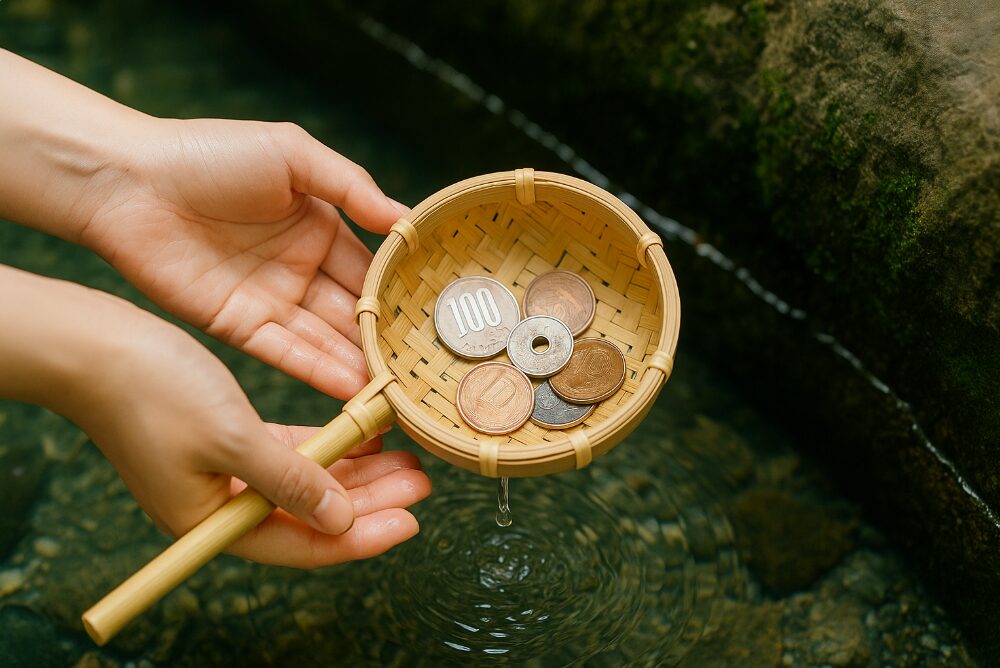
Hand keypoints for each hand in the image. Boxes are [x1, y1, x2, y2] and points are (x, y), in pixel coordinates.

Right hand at [67, 288, 429, 566]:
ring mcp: (225, 473)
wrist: (94, 345)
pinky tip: (363, 432)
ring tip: (407, 460)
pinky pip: (291, 451)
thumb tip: (342, 521)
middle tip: (422, 483)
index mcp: (213, 522)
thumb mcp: (233, 440)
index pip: (301, 545)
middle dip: (370, 501)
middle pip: (311, 514)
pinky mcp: (229, 439)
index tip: (411, 521)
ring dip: (356, 471)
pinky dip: (327, 445)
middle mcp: (221, 505)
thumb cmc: (153, 391)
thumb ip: (291, 483)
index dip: (360, 537)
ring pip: (306, 481)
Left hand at [80, 117, 406, 399]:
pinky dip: (318, 370)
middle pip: (353, 311)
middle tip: (425, 369)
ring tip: (396, 389)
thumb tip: (405, 221)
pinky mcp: (238, 326)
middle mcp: (300, 268)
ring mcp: (270, 300)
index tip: (438, 319)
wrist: (128, 181)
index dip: (400, 293)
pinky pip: (286, 352)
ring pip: (325, 338)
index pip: (370, 268)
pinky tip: (351, 387)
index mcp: (319, 227)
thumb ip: (351, 188)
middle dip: (385, 339)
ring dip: (358, 363)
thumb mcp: (293, 155)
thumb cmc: (210, 154)